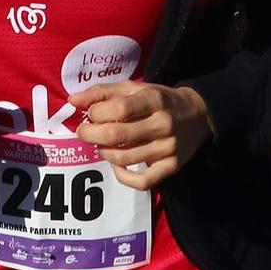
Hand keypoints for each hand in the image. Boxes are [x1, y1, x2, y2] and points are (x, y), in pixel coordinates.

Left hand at [70, 81, 213, 190]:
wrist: (198, 114)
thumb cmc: (159, 100)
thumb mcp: (134, 88)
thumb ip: (102, 92)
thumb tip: (72, 100)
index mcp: (153, 99)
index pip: (118, 109)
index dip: (96, 113)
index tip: (90, 114)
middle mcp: (163, 123)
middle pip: (117, 135)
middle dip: (91, 135)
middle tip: (85, 132)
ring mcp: (168, 148)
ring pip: (125, 158)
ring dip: (104, 153)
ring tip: (101, 146)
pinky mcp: (172, 166)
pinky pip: (143, 181)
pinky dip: (124, 177)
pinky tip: (117, 166)